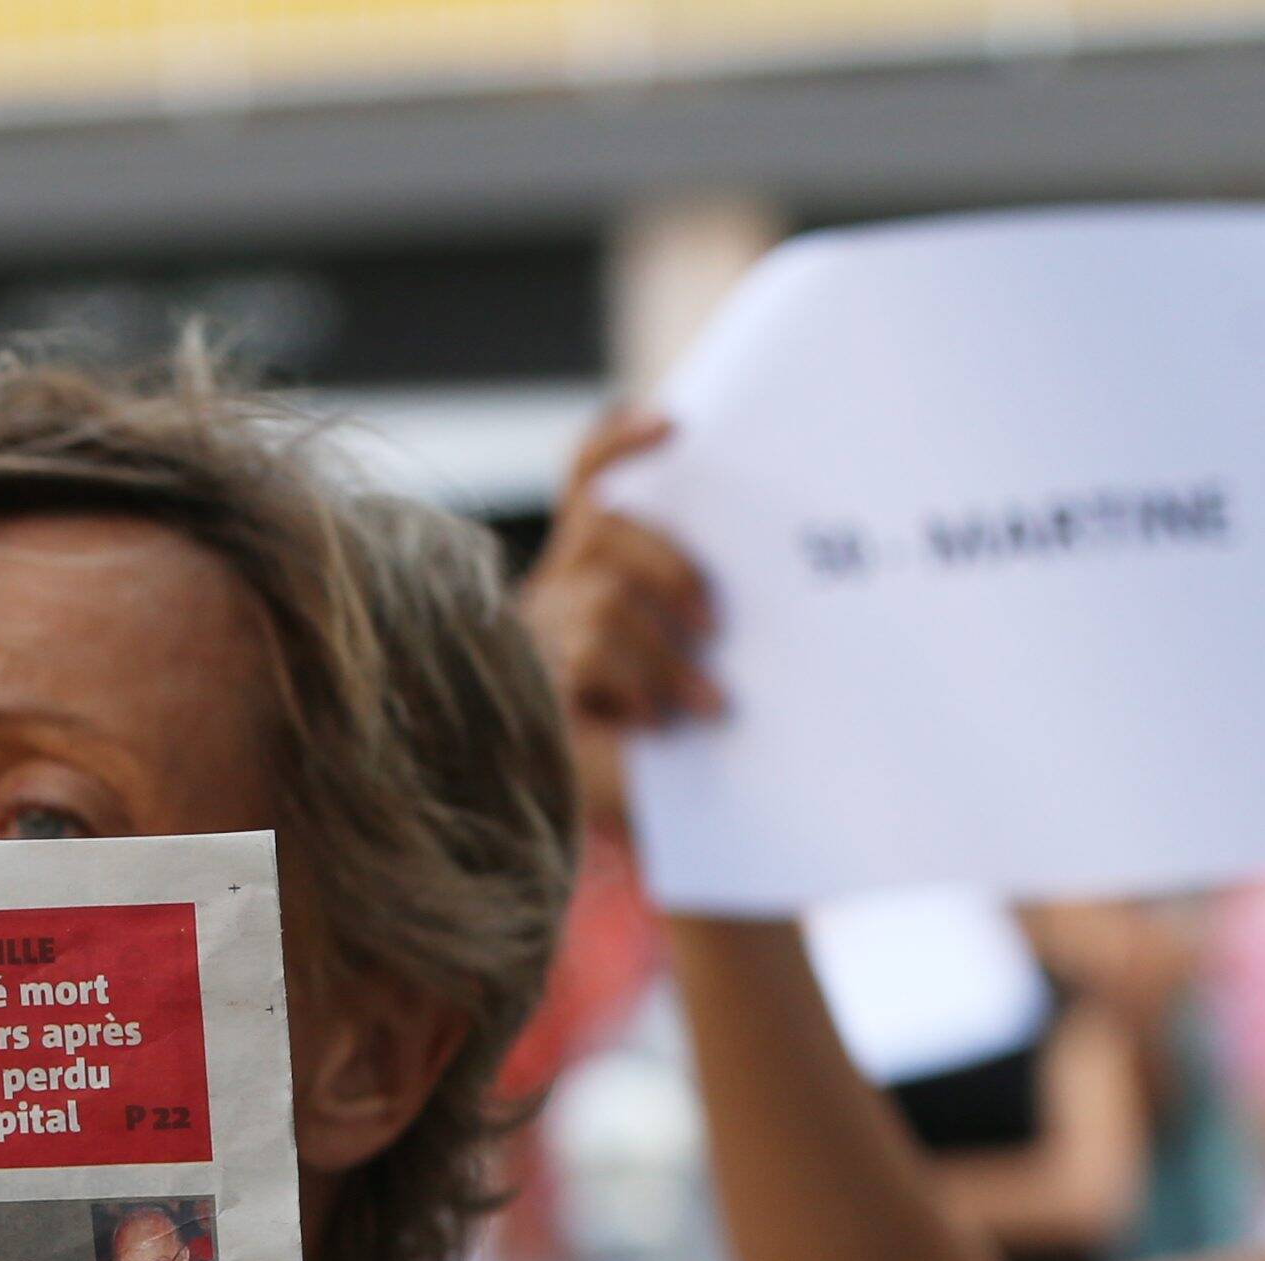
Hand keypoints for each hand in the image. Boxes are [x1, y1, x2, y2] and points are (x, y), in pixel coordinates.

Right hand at [514, 408, 719, 846]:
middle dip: (669, 564)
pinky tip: (659, 725)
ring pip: (604, 600)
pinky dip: (640, 686)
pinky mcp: (532, 692)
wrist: (655, 831)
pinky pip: (591, 655)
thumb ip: (689, 596)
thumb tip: (731, 560)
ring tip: (708, 703)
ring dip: (667, 655)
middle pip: (602, 528)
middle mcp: (550, 594)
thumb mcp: (691, 651)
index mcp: (586, 569)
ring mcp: (534, 642)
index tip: (674, 425)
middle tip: (716, 619)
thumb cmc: (685, 740)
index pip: (587, 480)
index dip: (619, 445)